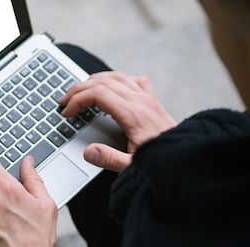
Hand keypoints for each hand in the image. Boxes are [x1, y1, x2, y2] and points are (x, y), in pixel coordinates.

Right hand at [59, 71, 176, 171]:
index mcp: (134, 115)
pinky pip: (132, 80)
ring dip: (94, 81)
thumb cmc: (161, 162)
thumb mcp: (132, 167)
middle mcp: (141, 101)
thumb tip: (87, 151)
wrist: (185, 159)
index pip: (98, 94)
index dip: (77, 100)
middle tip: (64, 101)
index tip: (66, 112)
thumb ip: (108, 159)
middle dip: (79, 89)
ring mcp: (148, 98)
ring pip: (116, 76)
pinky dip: (115, 80)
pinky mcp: (152, 100)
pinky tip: (109, 88)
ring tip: (79, 92)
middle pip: (103, 82)